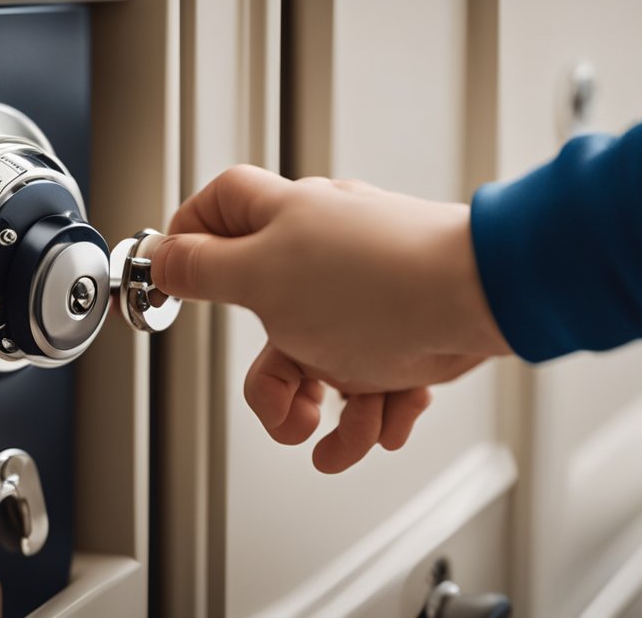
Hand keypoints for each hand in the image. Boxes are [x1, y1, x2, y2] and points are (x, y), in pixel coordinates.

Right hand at [152, 165, 509, 472]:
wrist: (479, 301)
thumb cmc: (379, 282)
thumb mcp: (262, 278)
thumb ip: (204, 270)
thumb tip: (162, 255)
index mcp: (282, 219)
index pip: (220, 205)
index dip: (192, 235)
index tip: (178, 279)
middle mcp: (323, 249)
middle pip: (267, 314)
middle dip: (275, 380)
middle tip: (286, 407)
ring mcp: (367, 291)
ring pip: (323, 360)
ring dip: (328, 412)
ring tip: (343, 435)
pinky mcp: (408, 325)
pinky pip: (374, 376)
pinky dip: (375, 412)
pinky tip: (383, 424)